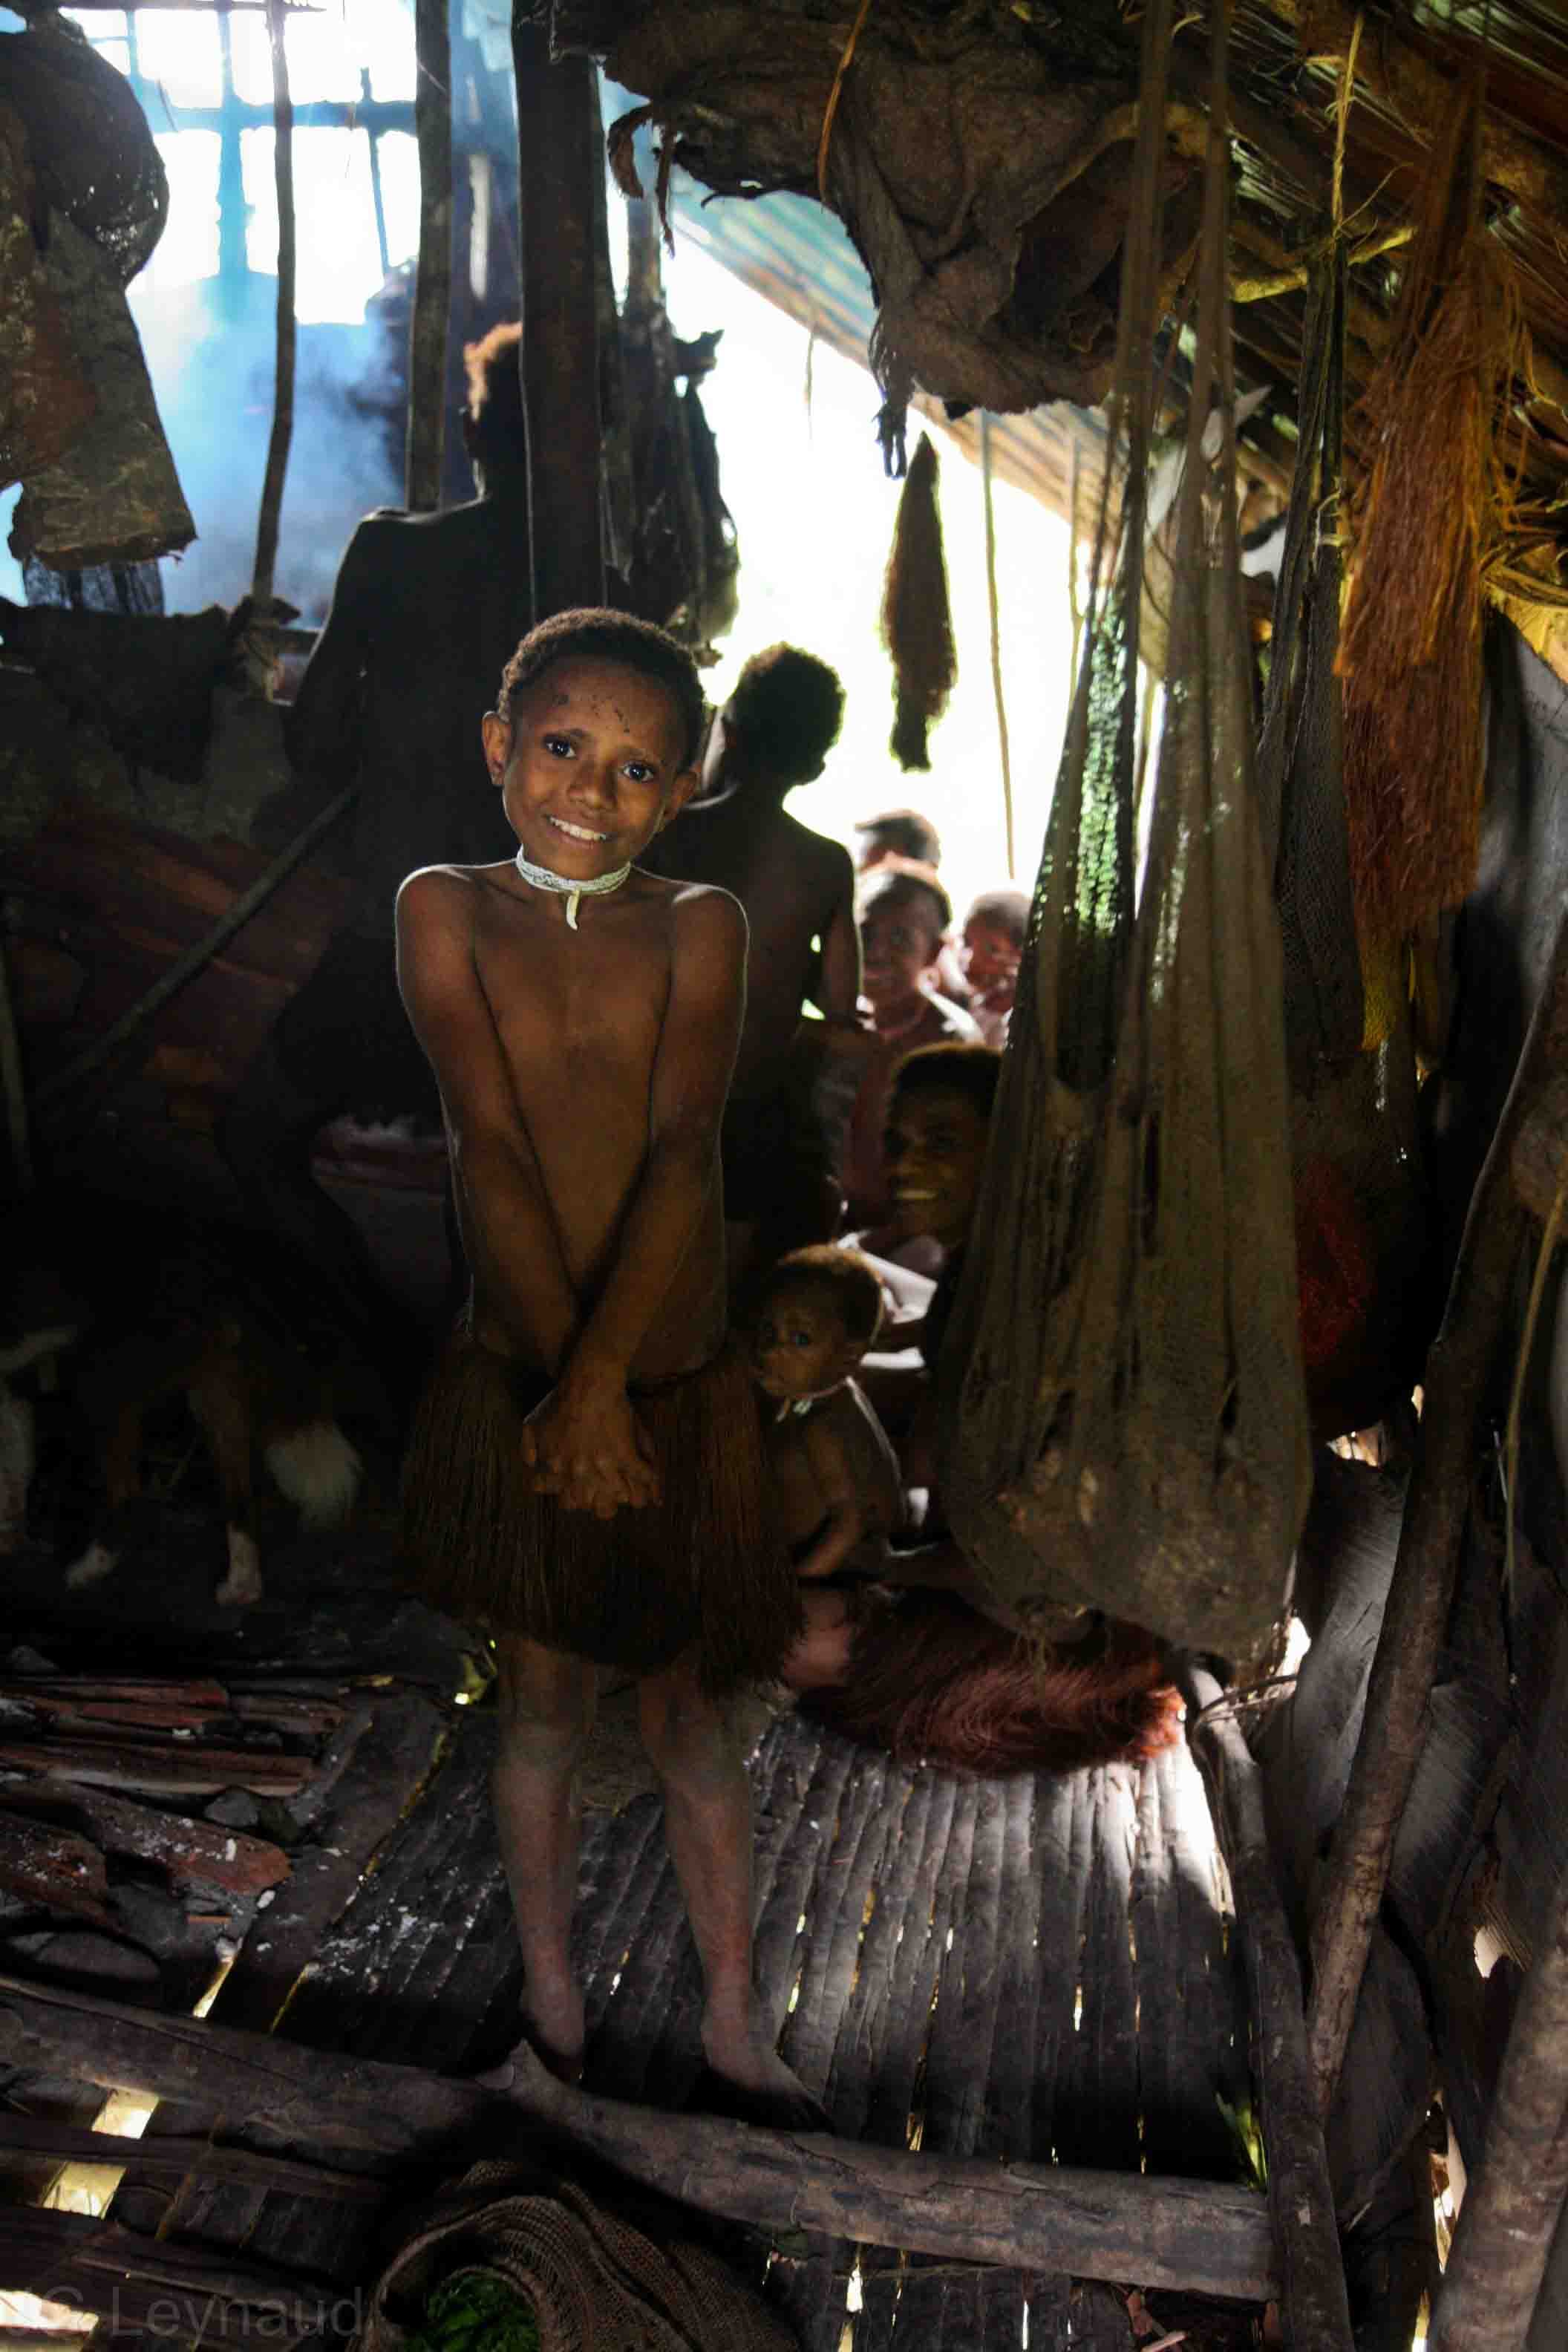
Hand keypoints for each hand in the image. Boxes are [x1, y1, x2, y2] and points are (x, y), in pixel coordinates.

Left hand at [521, 1373, 661, 1518]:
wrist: (584, 1386)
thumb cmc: (558, 1403)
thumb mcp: (532, 1425)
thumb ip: (528, 1450)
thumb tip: (535, 1474)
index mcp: (558, 1470)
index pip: (568, 1503)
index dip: (578, 1501)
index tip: (584, 1495)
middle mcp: (579, 1475)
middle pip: (595, 1506)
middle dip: (604, 1504)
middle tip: (610, 1497)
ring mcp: (603, 1467)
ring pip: (622, 1497)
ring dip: (632, 1497)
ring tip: (638, 1498)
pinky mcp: (624, 1455)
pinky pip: (641, 1475)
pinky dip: (650, 1480)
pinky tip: (652, 1482)